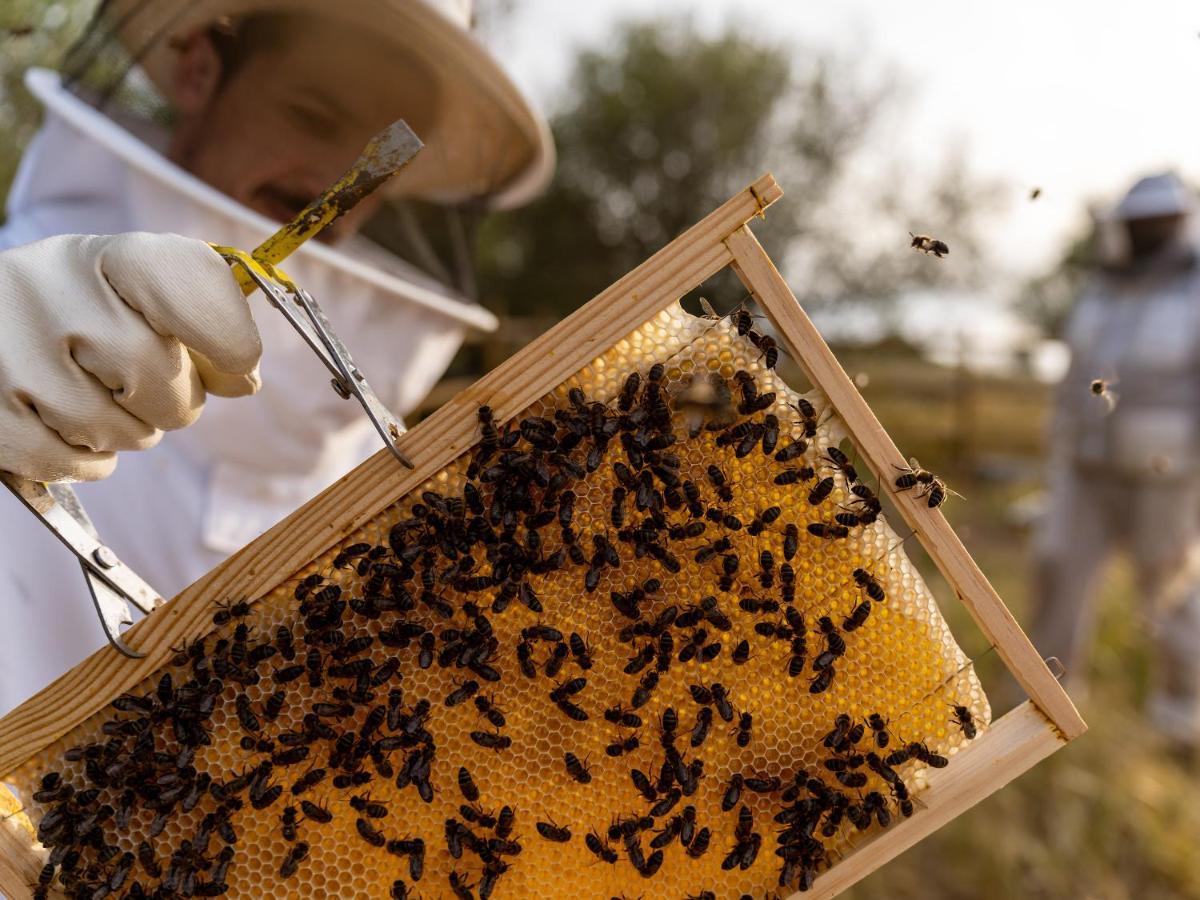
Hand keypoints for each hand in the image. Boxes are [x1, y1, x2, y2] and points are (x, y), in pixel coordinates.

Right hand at [0, 232, 262, 481]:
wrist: (0, 322)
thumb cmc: (90, 310)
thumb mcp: (143, 292)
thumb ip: (203, 323)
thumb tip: (242, 380)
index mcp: (106, 256)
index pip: (184, 281)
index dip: (227, 334)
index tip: (238, 362)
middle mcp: (50, 291)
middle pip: (155, 373)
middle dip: (177, 401)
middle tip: (160, 395)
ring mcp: (9, 350)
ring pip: (114, 428)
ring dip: (132, 433)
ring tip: (110, 405)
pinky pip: (68, 461)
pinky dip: (88, 461)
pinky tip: (77, 432)